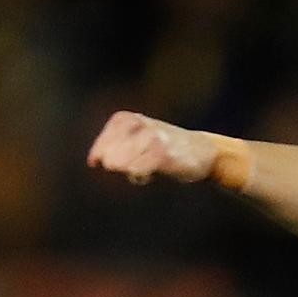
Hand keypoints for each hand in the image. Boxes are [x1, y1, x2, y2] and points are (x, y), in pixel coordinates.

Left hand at [87, 111, 216, 183]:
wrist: (203, 150)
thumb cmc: (166, 147)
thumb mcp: (135, 139)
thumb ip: (111, 148)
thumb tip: (93, 163)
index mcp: (126, 119)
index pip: (102, 145)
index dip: (104, 157)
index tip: (112, 162)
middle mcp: (138, 124)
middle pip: (110, 156)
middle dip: (118, 165)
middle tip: (136, 165)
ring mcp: (151, 138)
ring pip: (121, 164)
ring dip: (130, 172)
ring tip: (144, 169)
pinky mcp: (163, 154)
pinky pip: (136, 170)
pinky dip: (139, 176)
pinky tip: (147, 176)